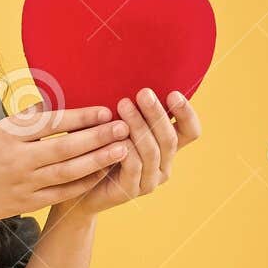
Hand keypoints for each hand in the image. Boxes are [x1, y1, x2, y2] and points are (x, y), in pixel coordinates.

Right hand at [0, 101, 130, 227]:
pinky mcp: (27, 203)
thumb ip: (25, 120)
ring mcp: (23, 184)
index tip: (105, 110)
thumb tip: (52, 101)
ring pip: (67, 173)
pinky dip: (83, 184)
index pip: (50, 124)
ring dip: (97, 161)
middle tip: (124, 128)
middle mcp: (17, 161)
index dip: (79, 117)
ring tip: (121, 150)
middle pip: (64, 148)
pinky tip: (101, 173)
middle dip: (97, 138)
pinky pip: (61, 193)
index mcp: (8, 136)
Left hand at [69, 87, 202, 217]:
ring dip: (139, 126)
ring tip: (123, 105)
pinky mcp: (131, 190)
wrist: (77, 186)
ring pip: (152, 151)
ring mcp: (149, 180)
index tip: (172, 93)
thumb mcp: (115, 125)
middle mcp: (163, 165)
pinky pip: (133, 167)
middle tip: (143, 93)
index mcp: (166, 147)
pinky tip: (115, 134)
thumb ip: (129, 109)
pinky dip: (126, 148)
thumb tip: (131, 76)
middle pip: (170, 138)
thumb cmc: (97, 147)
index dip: (187, 113)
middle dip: (157, 113)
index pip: (191, 131)